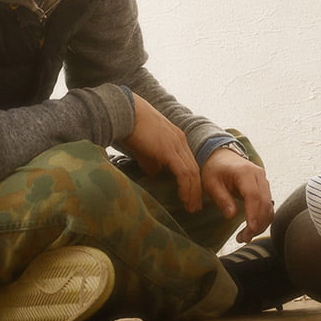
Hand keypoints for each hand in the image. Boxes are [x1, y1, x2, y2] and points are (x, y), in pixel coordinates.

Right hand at [120, 95, 201, 212]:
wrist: (125, 113)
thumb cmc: (130, 129)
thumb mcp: (144, 149)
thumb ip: (152, 161)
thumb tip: (155, 174)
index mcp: (176, 139)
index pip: (189, 162)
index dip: (191, 180)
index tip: (190, 195)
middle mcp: (180, 141)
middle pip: (194, 169)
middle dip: (196, 189)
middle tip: (194, 206)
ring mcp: (177, 145)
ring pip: (192, 173)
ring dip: (193, 192)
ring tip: (191, 207)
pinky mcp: (170, 151)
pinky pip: (183, 173)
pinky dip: (186, 187)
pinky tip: (184, 199)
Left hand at [201, 147, 273, 242]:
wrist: (222, 156)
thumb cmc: (215, 169)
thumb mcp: (211, 183)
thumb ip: (222, 198)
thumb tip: (231, 215)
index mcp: (245, 172)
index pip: (254, 196)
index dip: (253, 214)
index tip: (250, 229)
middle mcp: (259, 175)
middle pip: (265, 203)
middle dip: (257, 224)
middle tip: (243, 239)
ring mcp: (264, 181)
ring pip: (269, 206)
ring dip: (261, 224)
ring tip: (244, 237)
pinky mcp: (265, 187)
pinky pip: (268, 205)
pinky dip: (262, 218)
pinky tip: (251, 228)